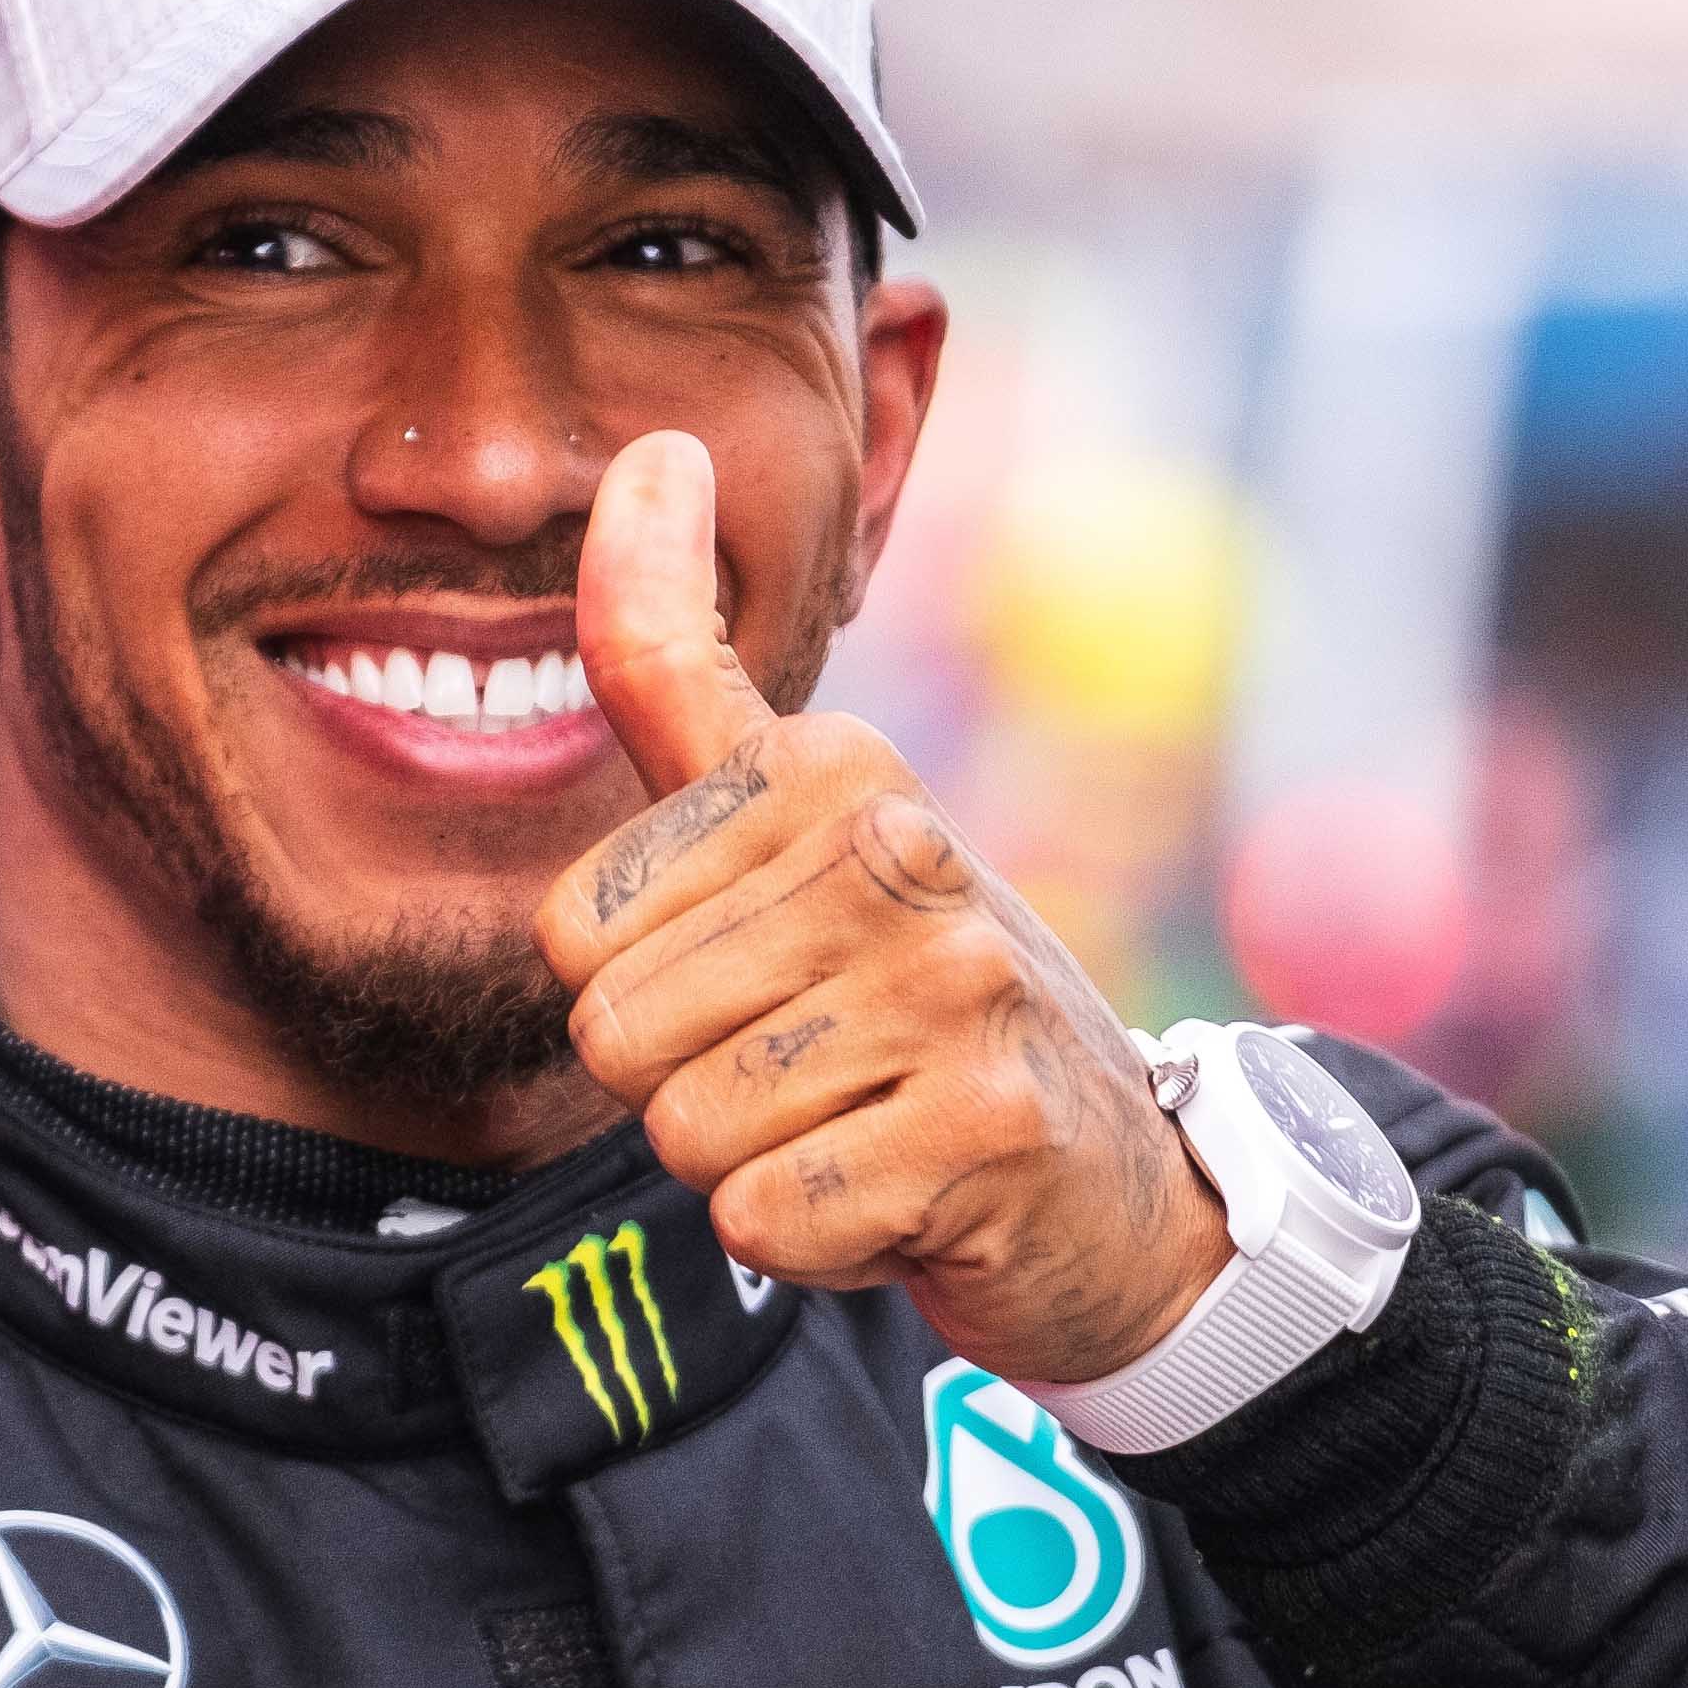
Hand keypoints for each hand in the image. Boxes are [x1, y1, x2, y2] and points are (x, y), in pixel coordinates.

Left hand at [535, 431, 1228, 1388]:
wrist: (1115, 1185)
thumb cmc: (914, 994)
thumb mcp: (792, 815)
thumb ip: (679, 658)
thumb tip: (650, 448)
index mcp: (835, 768)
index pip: (572, 932)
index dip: (645, 994)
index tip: (769, 984)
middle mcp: (901, 851)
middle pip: (616, 1036)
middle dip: (691, 1089)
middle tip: (820, 1071)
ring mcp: (957, 987)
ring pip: (685, 1132)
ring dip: (755, 1164)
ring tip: (865, 1123)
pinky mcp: (988, 1131)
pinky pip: (766, 1218)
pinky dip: (814, 1238)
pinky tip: (905, 1194)